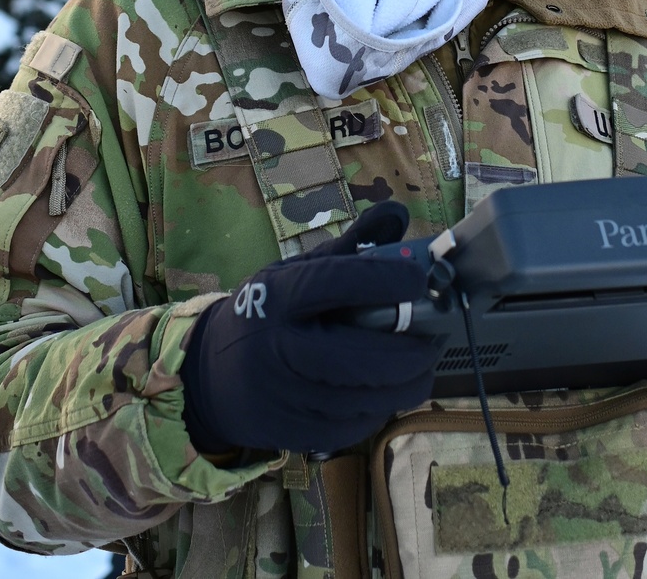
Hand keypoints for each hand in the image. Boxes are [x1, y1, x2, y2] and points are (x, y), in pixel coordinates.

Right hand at [180, 201, 439, 454]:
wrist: (209, 375)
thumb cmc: (265, 313)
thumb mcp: (294, 272)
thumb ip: (349, 245)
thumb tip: (397, 214)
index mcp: (278, 297)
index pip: (336, 282)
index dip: (384, 280)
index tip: (420, 280)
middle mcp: (278, 347)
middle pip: (358, 357)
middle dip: (410, 352)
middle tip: (436, 340)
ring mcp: (284, 396)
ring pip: (361, 398)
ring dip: (405, 384)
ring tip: (423, 366)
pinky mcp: (293, 433)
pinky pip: (351, 427)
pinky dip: (380, 409)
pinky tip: (391, 392)